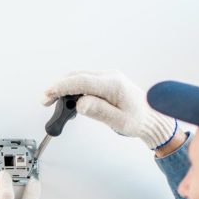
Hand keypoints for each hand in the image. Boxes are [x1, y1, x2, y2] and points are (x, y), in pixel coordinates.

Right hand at [42, 70, 176, 149]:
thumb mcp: (120, 121)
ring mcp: (108, 78)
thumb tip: (81, 104)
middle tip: (46, 100)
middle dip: (59, 87)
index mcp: (113, 84)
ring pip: (80, 78)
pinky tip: (68, 100)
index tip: (49, 94)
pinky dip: (74, 89)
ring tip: (54, 102)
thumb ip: (99, 111)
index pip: (81, 81)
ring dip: (65, 88)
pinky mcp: (106, 83)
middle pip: (78, 77)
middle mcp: (110, 77)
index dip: (62, 87)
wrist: (152, 119)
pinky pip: (86, 82)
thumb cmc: (140, 121)